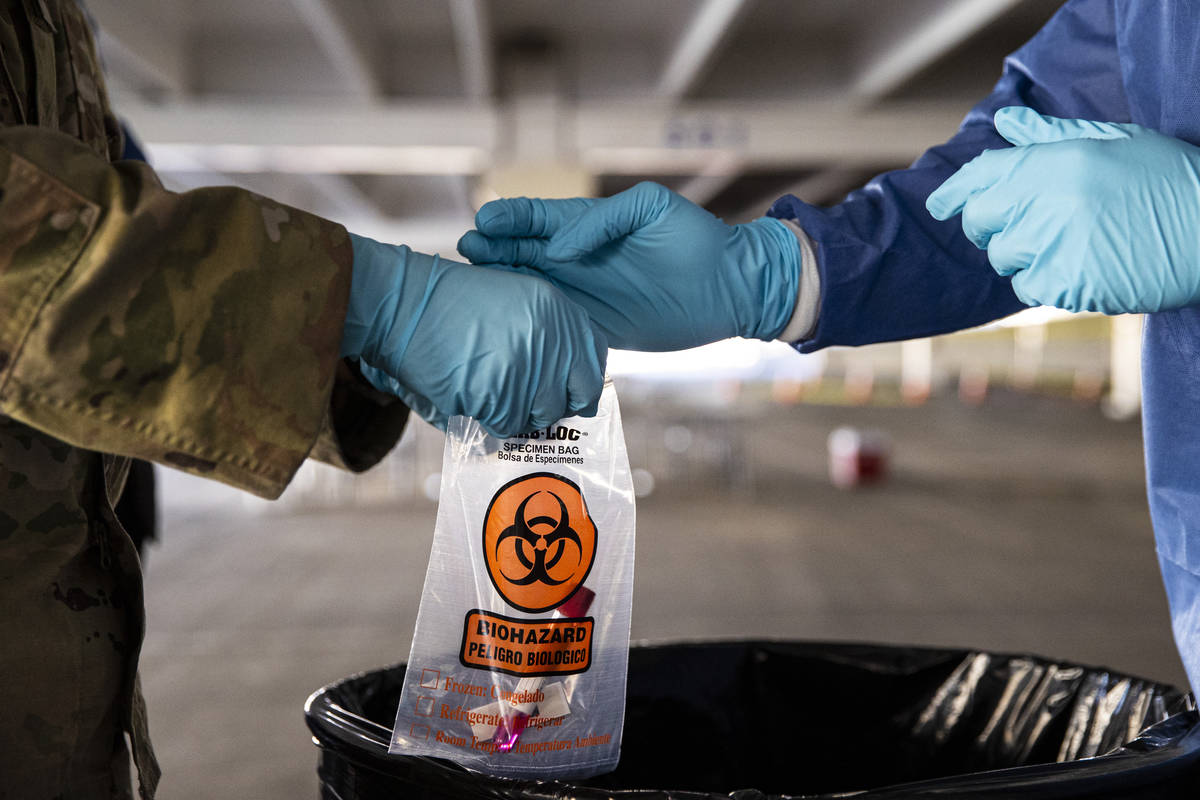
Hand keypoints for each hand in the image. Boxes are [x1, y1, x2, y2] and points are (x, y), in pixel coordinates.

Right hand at [339, 235, 606, 437]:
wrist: (404, 306)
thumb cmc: (452, 306)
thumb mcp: (515, 301)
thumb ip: (550, 336)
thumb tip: (574, 387)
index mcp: (557, 310)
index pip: (593, 359)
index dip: (584, 383)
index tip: (572, 395)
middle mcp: (549, 337)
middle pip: (572, 395)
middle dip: (551, 405)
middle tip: (523, 400)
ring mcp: (527, 366)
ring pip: (539, 415)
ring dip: (516, 413)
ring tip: (488, 390)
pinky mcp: (499, 393)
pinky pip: (507, 425)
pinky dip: (489, 419)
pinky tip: (471, 395)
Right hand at [456, 181, 801, 350]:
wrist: (730, 289)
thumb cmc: (696, 241)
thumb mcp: (651, 209)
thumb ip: (602, 220)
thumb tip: (561, 248)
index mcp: (591, 226)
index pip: (541, 220)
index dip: (512, 220)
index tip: (484, 221)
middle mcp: (580, 259)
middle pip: (526, 253)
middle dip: (495, 250)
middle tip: (467, 249)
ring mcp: (585, 294)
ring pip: (533, 288)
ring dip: (505, 284)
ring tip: (475, 278)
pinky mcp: (595, 327)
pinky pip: (554, 324)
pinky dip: (530, 322)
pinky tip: (506, 321)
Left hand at [927, 106, 1199, 313]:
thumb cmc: (1168, 181)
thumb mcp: (1114, 142)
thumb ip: (1050, 138)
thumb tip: (1006, 124)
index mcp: (1056, 161)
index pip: (981, 176)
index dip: (954, 192)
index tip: (936, 205)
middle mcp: (1047, 200)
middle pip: (981, 222)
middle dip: (993, 226)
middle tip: (1025, 225)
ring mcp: (1054, 243)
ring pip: (1004, 258)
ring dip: (1025, 255)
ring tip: (1072, 242)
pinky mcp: (1066, 283)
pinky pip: (1029, 288)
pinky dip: (1047, 282)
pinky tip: (1082, 266)